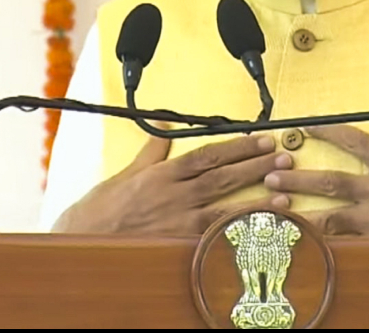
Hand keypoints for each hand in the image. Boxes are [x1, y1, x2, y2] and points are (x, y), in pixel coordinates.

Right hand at [53, 132, 292, 234]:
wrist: (83, 239)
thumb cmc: (102, 209)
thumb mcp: (127, 172)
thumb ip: (153, 150)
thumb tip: (165, 125)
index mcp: (164, 173)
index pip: (209, 154)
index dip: (238, 146)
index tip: (261, 139)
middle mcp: (175, 195)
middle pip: (224, 177)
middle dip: (257, 166)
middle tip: (284, 158)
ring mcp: (179, 221)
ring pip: (226, 208)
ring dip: (257, 201)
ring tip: (285, 195)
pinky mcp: (179, 244)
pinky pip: (216, 239)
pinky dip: (239, 234)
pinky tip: (260, 233)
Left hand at [262, 117, 368, 237]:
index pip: (356, 142)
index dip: (330, 131)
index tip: (308, 125)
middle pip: (331, 182)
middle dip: (299, 178)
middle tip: (271, 176)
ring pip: (332, 217)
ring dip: (303, 213)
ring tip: (277, 210)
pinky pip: (349, 242)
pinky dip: (327, 241)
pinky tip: (306, 242)